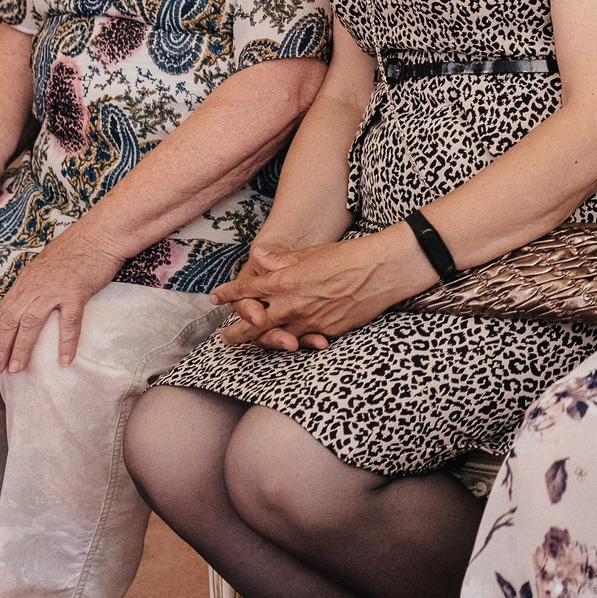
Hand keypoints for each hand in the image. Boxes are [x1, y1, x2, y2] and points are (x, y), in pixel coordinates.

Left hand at [0, 227, 124, 371]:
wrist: (102, 232)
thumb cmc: (79, 246)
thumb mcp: (47, 264)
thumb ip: (37, 283)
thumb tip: (31, 302)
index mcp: (27, 279)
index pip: (3, 312)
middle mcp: (35, 285)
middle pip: (11, 320)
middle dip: (1, 347)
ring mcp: (55, 289)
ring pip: (31, 324)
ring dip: (22, 348)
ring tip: (18, 368)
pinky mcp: (76, 291)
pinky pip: (69, 322)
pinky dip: (66, 342)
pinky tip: (65, 359)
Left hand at [212, 229, 432, 349]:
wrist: (381, 271)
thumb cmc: (348, 256)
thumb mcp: (310, 253)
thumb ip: (281, 260)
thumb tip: (257, 258)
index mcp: (285, 281)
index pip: (247, 291)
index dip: (228, 294)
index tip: (215, 296)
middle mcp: (292, 305)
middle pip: (253, 325)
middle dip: (236, 332)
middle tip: (224, 336)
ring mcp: (309, 322)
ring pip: (276, 338)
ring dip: (262, 342)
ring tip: (253, 344)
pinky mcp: (327, 331)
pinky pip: (305, 340)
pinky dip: (297, 341)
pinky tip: (292, 342)